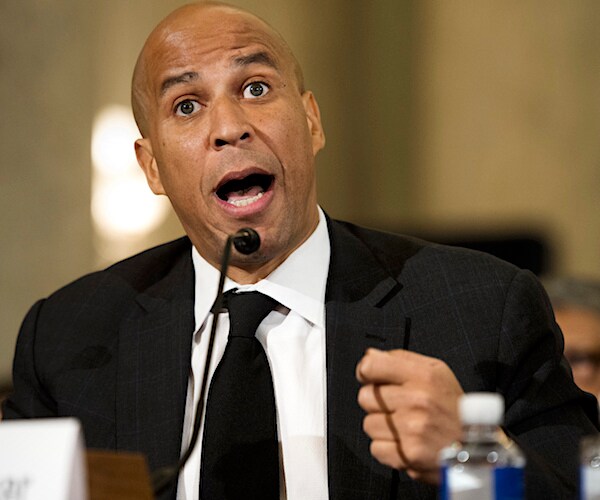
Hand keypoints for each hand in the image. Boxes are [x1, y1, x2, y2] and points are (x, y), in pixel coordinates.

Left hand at [356, 348, 462, 483]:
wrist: (477, 449)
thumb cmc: (455, 409)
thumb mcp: (436, 373)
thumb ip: (400, 359)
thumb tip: (369, 355)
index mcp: (424, 375)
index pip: (371, 366)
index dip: (365, 372)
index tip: (369, 377)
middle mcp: (418, 400)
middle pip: (365, 396)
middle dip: (378, 403)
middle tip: (398, 407)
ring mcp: (413, 428)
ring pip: (368, 424)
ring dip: (382, 427)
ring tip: (404, 427)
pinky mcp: (409, 454)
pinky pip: (375, 448)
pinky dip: (388, 449)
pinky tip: (405, 443)